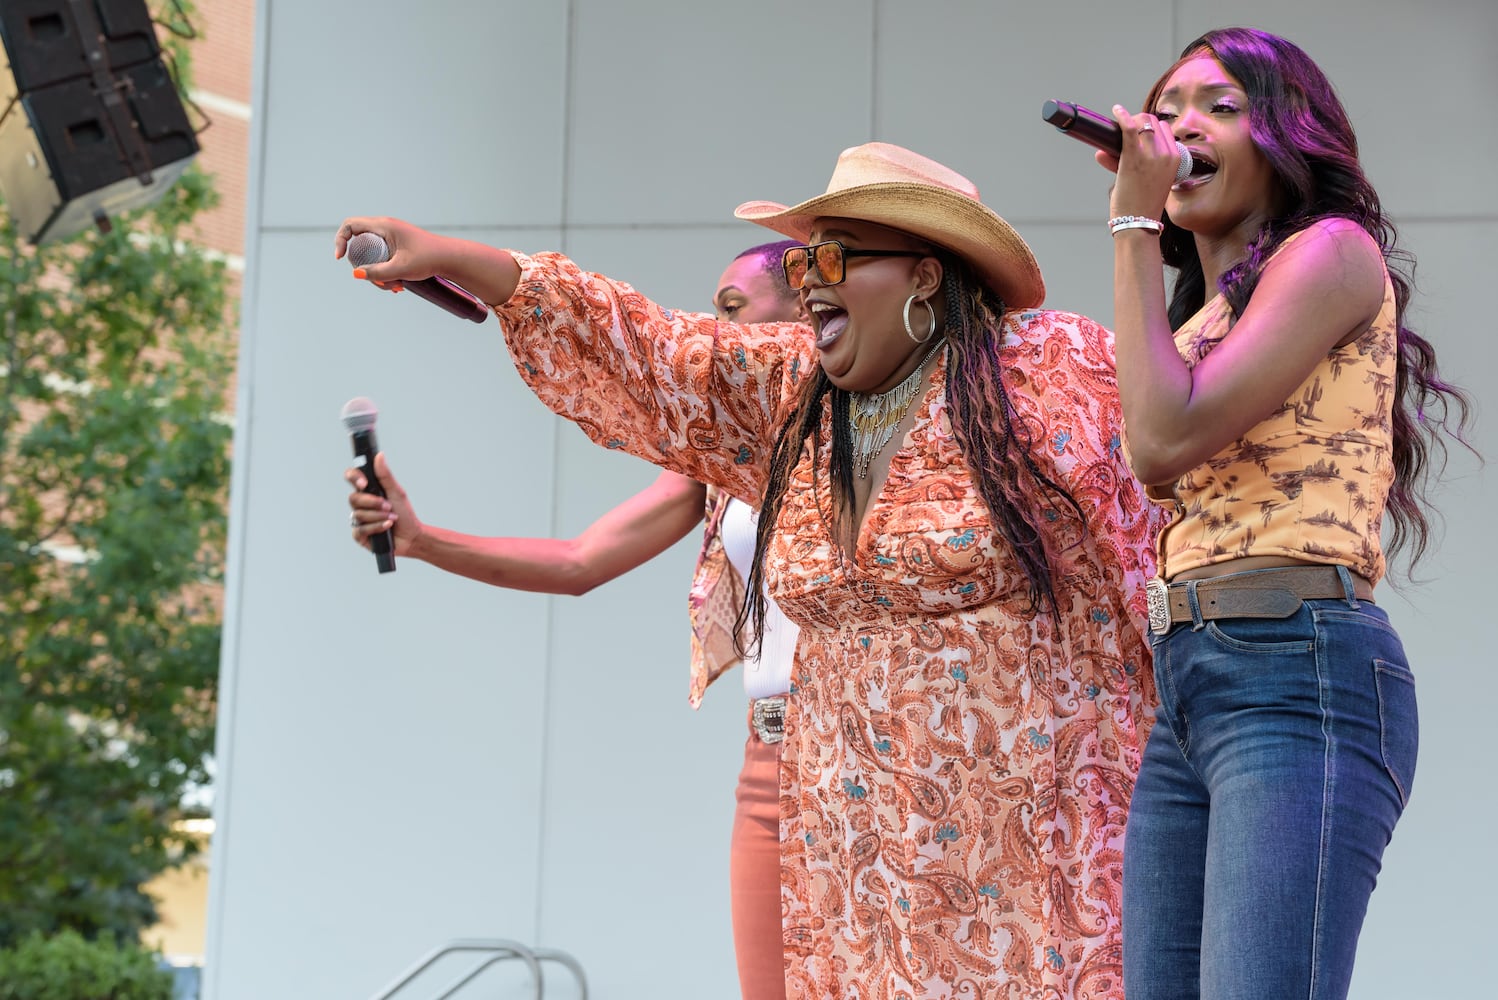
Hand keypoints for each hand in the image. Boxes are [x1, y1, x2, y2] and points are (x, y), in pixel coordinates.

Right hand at [334, 216, 447, 291]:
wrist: (451, 259)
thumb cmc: (429, 259)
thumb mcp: (401, 268)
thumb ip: (378, 272)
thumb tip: (356, 274)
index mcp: (384, 225)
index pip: (350, 225)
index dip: (341, 240)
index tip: (340, 258)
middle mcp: (386, 228)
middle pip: (361, 246)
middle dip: (365, 267)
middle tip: (378, 282)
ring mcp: (393, 238)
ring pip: (373, 256)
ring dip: (378, 274)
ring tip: (395, 287)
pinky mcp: (399, 247)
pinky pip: (384, 259)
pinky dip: (387, 272)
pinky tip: (399, 285)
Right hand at [347, 452, 422, 556]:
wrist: (411, 536)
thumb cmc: (404, 514)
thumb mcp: (397, 492)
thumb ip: (386, 476)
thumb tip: (379, 456)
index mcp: (368, 491)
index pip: (352, 478)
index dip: (353, 478)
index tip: (364, 483)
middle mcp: (361, 504)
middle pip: (353, 498)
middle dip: (372, 502)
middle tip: (388, 506)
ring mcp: (358, 520)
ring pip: (358, 514)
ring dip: (378, 516)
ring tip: (392, 518)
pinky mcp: (359, 534)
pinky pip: (360, 529)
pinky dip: (376, 527)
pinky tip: (387, 527)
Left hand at [1106, 104, 1178, 221]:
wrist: (1139, 224)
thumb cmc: (1141, 205)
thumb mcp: (1145, 181)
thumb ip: (1124, 163)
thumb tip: (1101, 151)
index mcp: (1176, 159)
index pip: (1164, 130)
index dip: (1149, 128)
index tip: (1137, 132)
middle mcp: (1167, 154)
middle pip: (1153, 122)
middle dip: (1138, 122)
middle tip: (1125, 131)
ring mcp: (1152, 155)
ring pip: (1142, 122)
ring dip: (1128, 122)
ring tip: (1118, 127)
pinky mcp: (1135, 158)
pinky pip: (1130, 128)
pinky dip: (1122, 117)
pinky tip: (1116, 111)